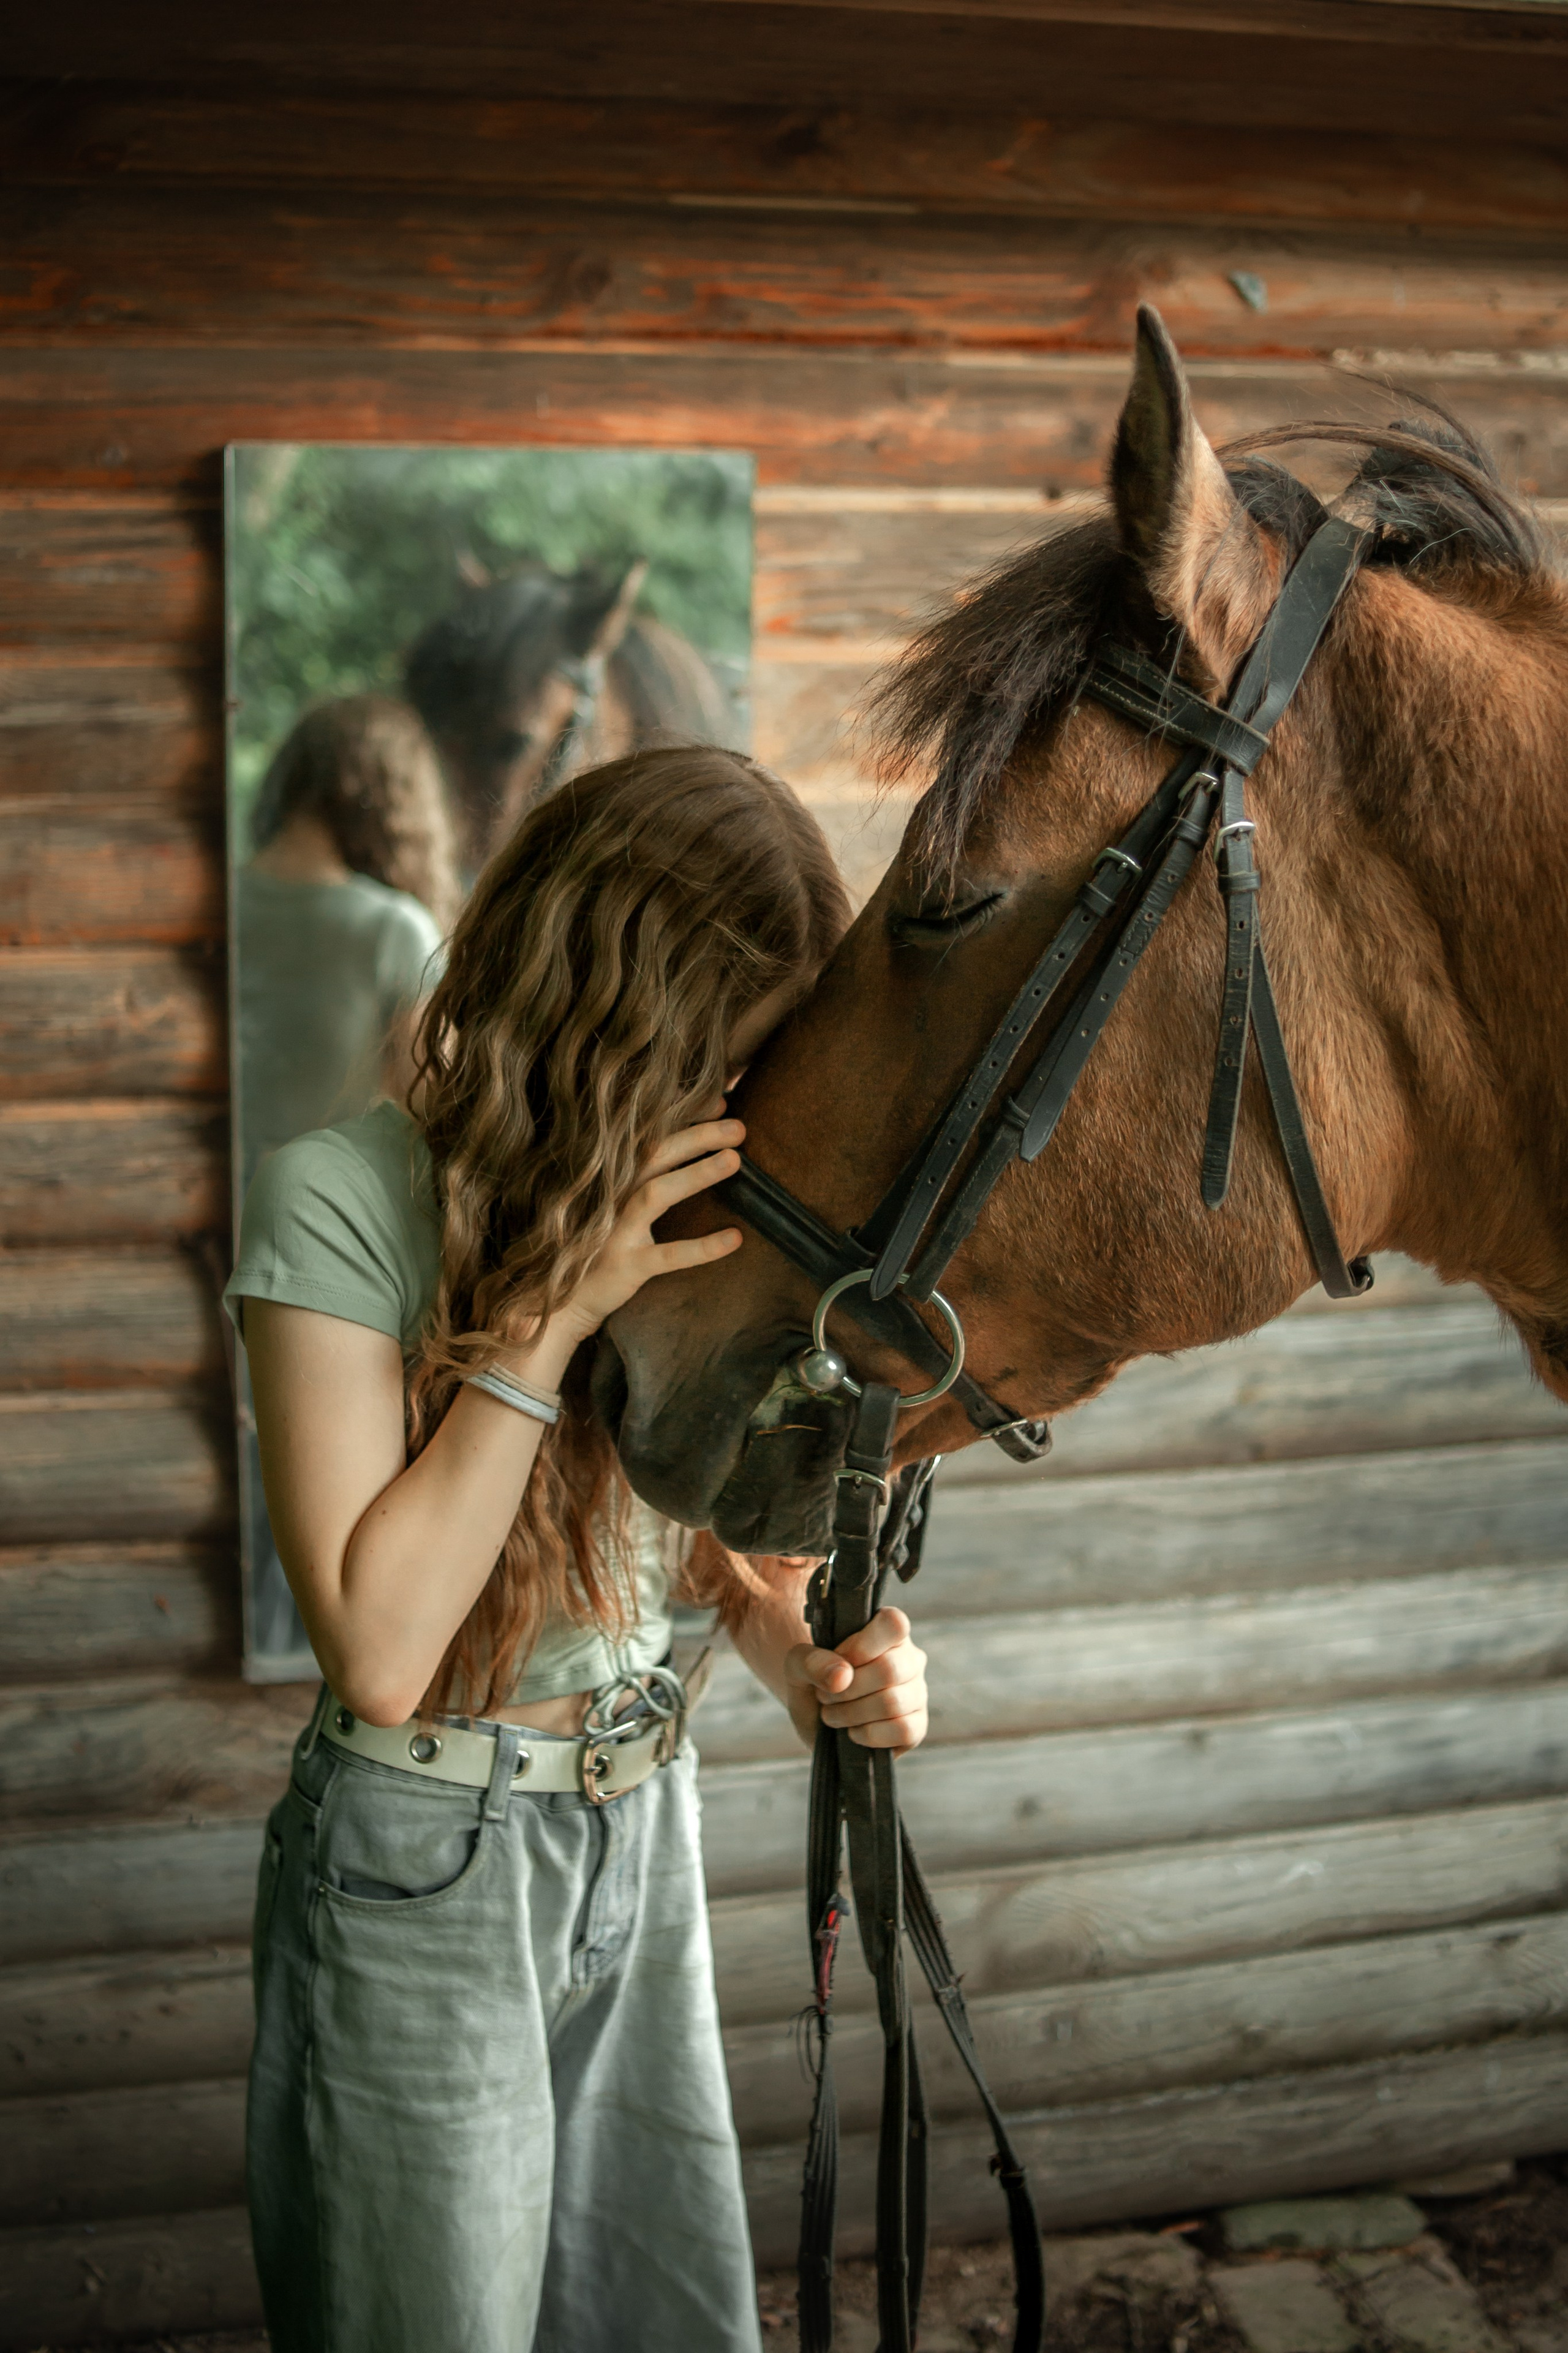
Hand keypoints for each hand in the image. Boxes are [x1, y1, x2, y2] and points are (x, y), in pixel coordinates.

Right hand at [549, 1116, 745, 1343]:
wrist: (560, 1301)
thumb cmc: (596, 1247)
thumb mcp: (611, 1206)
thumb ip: (639, 1176)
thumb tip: (684, 1144)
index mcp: (610, 1177)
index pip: (648, 1135)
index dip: (684, 1116)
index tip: (719, 1102)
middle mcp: (609, 1195)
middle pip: (655, 1153)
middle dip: (698, 1135)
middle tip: (739, 1126)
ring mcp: (615, 1231)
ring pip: (657, 1193)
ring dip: (697, 1173)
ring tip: (735, 1159)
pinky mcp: (625, 1266)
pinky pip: (669, 1255)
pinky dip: (703, 1248)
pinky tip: (736, 1238)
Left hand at [784, 1606, 928, 1752]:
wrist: (816, 1717)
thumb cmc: (814, 1681)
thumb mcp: (797, 1665)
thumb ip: (811, 1661)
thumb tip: (842, 1676)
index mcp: (886, 1632)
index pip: (893, 1623)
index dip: (861, 1646)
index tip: (838, 1660)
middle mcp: (909, 1658)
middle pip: (889, 1669)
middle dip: (847, 1689)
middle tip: (825, 1696)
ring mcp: (916, 1693)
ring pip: (893, 1703)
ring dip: (852, 1713)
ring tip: (833, 1714)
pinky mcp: (916, 1725)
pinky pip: (904, 1730)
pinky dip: (870, 1734)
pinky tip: (853, 1731)